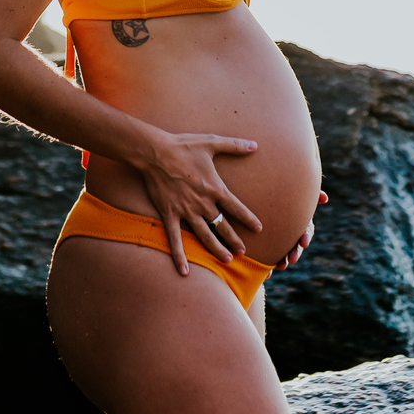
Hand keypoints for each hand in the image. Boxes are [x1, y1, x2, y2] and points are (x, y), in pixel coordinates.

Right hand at [138, 132, 262, 272]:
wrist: (155, 153)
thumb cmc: (184, 146)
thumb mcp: (212, 142)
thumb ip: (234, 145)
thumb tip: (255, 144)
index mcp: (215, 188)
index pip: (237, 208)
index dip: (249, 219)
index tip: (259, 229)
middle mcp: (203, 203)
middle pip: (222, 226)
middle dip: (234, 239)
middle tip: (243, 252)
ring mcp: (186, 211)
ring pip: (205, 235)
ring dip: (216, 248)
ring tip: (226, 260)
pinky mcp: (170, 214)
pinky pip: (175, 239)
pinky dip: (179, 256)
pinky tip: (184, 271)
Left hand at [272, 190, 327, 270]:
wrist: (263, 197)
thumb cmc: (283, 192)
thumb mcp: (295, 191)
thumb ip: (309, 194)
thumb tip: (324, 198)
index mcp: (300, 222)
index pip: (306, 231)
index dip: (305, 236)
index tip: (304, 242)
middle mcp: (292, 233)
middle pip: (296, 245)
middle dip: (296, 253)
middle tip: (292, 259)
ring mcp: (281, 239)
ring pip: (285, 253)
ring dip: (284, 260)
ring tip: (281, 266)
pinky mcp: (269, 244)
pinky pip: (270, 256)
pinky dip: (269, 265)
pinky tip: (267, 272)